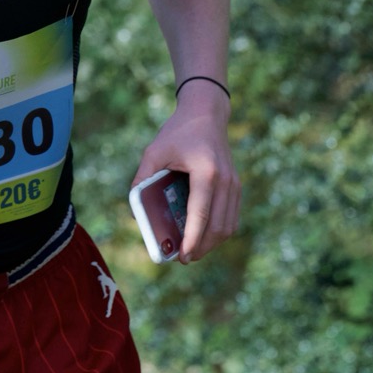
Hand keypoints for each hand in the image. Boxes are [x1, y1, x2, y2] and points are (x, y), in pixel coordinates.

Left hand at [131, 88, 239, 262]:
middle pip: (218, 227)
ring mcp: (234, 183)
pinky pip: (232, 217)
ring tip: (192, 250)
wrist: (205, 114)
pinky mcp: (236, 185)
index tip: (182, 257)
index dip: (192, 240)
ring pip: (228, 226)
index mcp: (206, 172)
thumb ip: (143, 179)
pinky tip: (203, 235)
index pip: (201, 215)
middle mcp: (225, 180)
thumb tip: (136, 213)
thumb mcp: (154, 151)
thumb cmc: (178, 132)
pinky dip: (219, 231)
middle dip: (201, 248)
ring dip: (211, 243)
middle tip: (183, 258)